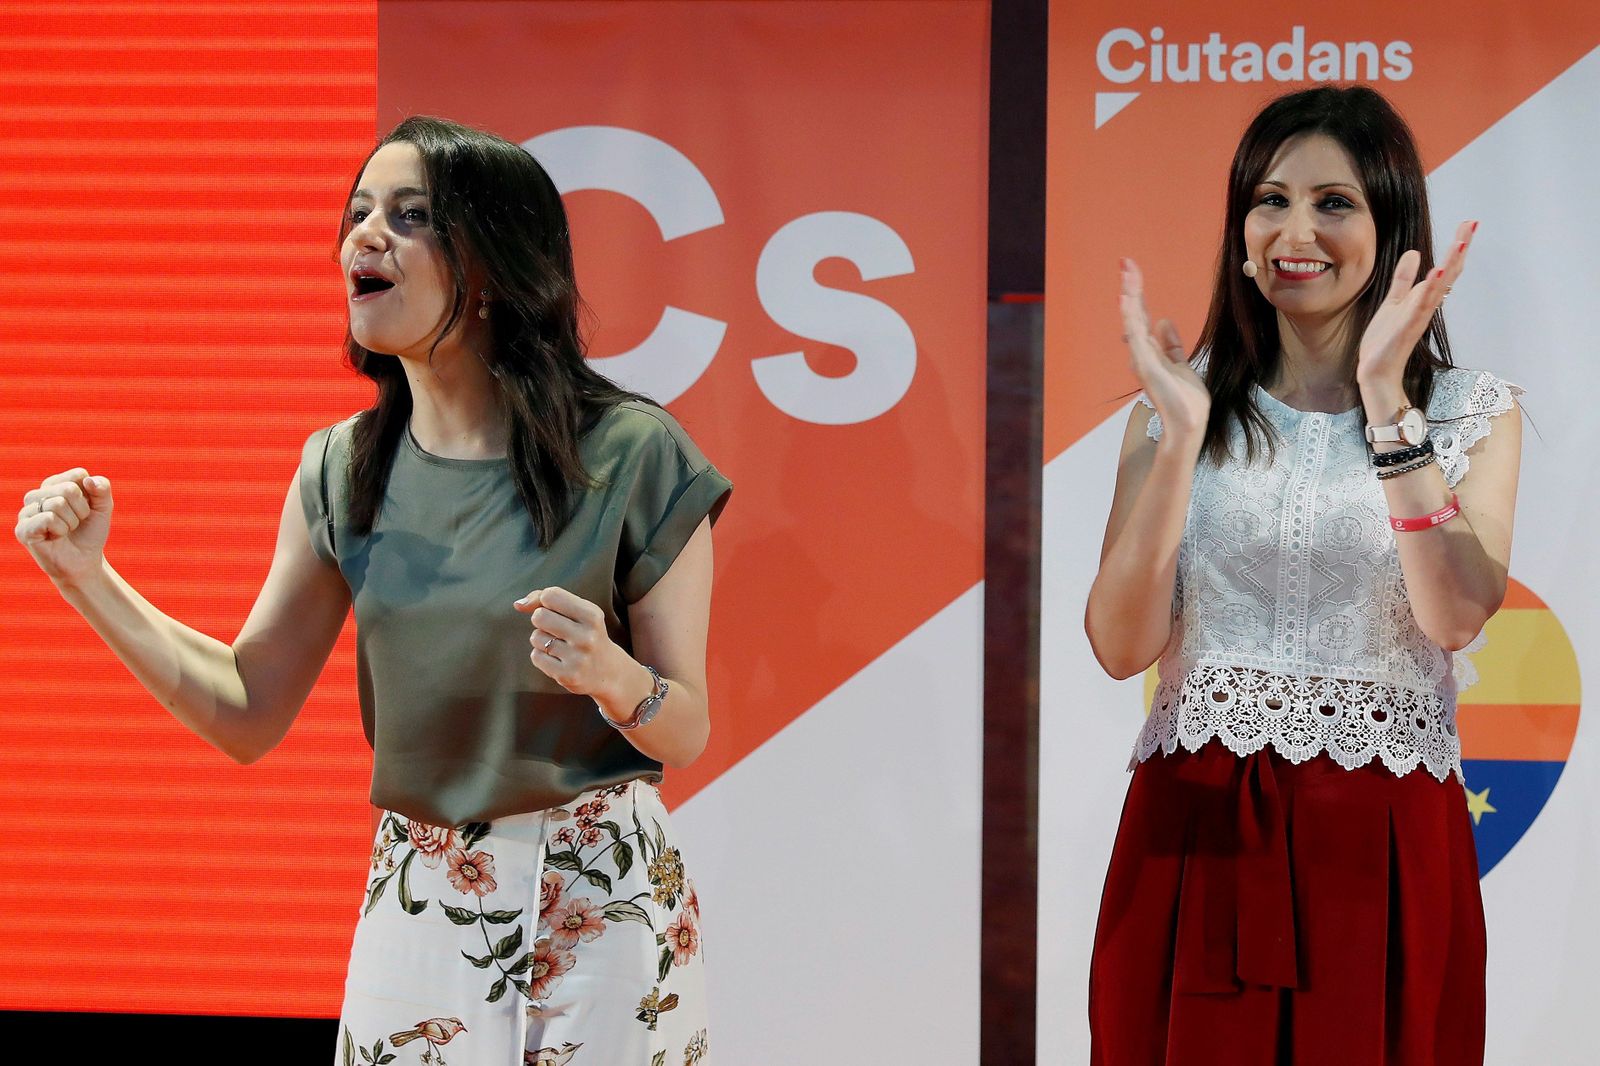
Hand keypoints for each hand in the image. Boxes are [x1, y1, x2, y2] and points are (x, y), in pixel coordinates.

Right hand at [13, 468, 113, 586]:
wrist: (84, 562)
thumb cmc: (90, 533)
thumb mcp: (103, 508)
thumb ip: (102, 489)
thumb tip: (88, 480)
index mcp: (53, 485)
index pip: (78, 475)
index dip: (90, 496)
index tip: (85, 510)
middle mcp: (36, 495)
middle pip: (69, 489)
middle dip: (82, 510)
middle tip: (75, 524)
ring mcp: (26, 512)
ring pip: (58, 503)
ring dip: (71, 522)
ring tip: (65, 531)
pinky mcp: (23, 528)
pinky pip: (48, 518)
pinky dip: (61, 530)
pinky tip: (55, 538)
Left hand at [514, 586, 629, 698]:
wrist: (608, 671)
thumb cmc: (586, 633)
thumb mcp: (578, 611)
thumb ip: (547, 599)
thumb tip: (518, 604)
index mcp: (592, 615)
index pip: (550, 595)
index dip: (544, 600)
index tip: (552, 608)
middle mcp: (587, 636)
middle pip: (539, 616)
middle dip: (541, 620)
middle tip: (555, 628)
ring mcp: (577, 658)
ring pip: (535, 637)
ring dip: (541, 639)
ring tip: (559, 645)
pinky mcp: (567, 676)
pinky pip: (536, 656)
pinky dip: (541, 656)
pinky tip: (557, 659)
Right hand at [1120, 258, 1208, 441]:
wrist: (1189, 423)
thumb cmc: (1186, 400)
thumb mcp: (1182, 365)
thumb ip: (1172, 345)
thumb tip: (1164, 320)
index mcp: (1151, 351)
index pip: (1142, 316)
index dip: (1138, 293)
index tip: (1133, 271)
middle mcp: (1142, 353)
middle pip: (1134, 314)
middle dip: (1131, 287)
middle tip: (1125, 262)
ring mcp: (1142, 358)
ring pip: (1132, 320)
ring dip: (1130, 296)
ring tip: (1127, 273)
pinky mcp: (1145, 365)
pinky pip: (1135, 335)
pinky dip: (1130, 317)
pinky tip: (1127, 300)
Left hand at [1358, 221, 1474, 387]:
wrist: (1377, 371)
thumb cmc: (1385, 340)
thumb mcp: (1394, 301)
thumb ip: (1404, 279)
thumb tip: (1414, 253)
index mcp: (1423, 298)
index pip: (1445, 268)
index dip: (1457, 247)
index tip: (1469, 223)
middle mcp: (1425, 305)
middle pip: (1447, 273)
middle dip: (1459, 249)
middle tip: (1472, 224)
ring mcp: (1417, 316)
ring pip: (1437, 287)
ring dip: (1448, 265)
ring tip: (1460, 243)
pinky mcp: (1405, 327)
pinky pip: (1418, 306)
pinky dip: (1427, 291)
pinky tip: (1434, 274)